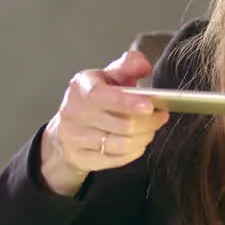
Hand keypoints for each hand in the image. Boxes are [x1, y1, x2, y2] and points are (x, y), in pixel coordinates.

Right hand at [40, 51, 169, 195]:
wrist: (63, 133)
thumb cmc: (92, 101)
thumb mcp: (106, 77)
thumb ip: (127, 67)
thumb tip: (144, 65)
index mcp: (81, 88)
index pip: (104, 96)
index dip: (129, 102)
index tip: (151, 106)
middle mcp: (74, 113)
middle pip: (122, 124)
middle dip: (149, 122)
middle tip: (161, 116)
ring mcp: (74, 138)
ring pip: (122, 144)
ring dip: (144, 137)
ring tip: (150, 129)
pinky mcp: (79, 158)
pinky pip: (116, 159)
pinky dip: (134, 152)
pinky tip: (138, 143)